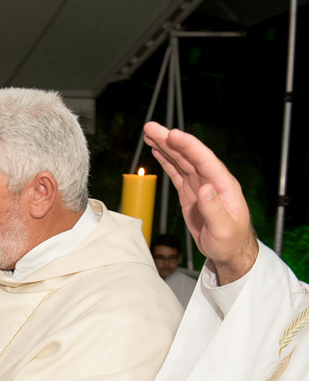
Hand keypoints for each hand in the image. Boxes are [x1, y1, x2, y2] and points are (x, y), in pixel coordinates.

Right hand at [142, 122, 259, 283]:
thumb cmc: (231, 242)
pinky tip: (158, 151)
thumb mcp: (224, 229)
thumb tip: (205, 187)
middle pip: (189, 156)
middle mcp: (212, 181)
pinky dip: (167, 161)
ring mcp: (200, 186)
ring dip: (166, 147)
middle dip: (170, 141)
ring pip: (181, 161)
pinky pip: (177, 173)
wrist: (230, 252)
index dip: (188, 146)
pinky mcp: (191, 194)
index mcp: (223, 185)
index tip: (173, 134)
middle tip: (151, 127)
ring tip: (150, 133)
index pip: (204, 160)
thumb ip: (214, 208)